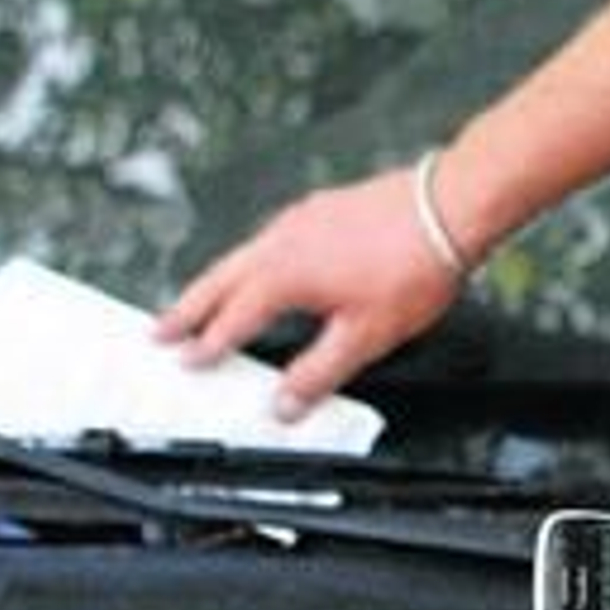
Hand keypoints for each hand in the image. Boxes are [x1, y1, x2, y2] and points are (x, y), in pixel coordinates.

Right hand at [156, 163, 461, 418]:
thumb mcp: (365, 336)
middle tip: (160, 330)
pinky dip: (253, 258)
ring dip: (218, 280)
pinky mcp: (324, 206)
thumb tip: (285, 404)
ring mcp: (303, 217)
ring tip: (203, 300)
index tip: (188, 361)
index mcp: (283, 274)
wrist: (449, 205)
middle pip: (221, 279)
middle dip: (188, 307)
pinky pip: (271, 236)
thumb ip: (318, 374)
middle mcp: (283, 240)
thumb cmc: (414, 264)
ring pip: (244, 254)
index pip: (233, 319)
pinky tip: (266, 264)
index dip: (208, 345)